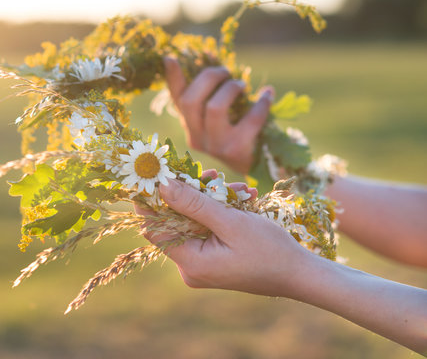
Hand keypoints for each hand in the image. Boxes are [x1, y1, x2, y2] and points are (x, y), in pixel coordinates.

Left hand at [136, 170, 308, 296]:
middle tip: (211, 174)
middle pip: (176, 221)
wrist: (300, 275)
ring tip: (239, 188)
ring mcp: (202, 263)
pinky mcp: (213, 258)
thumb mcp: (231, 222)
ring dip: (212, 200)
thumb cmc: (270, 251)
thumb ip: (194, 204)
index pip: (154, 228)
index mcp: (191, 262)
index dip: (149, 201)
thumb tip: (162, 185)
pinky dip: (220, 212)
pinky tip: (242, 198)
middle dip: (193, 194)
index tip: (153, 175)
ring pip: (194, 221)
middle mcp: (191, 266)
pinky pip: (208, 228)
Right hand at [164, 57, 274, 174]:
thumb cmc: (241, 135)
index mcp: (190, 127)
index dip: (172, 79)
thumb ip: (214, 97)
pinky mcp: (236, 151)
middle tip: (226, 71)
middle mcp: (197, 138)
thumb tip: (216, 64)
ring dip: (230, 89)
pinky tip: (267, 95)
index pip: (177, 100)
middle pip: (191, 101)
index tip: (169, 58)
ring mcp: (215, 147)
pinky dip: (261, 103)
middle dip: (209, 77)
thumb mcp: (221, 119)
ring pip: (214, 108)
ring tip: (242, 85)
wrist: (260, 170)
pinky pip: (249, 120)